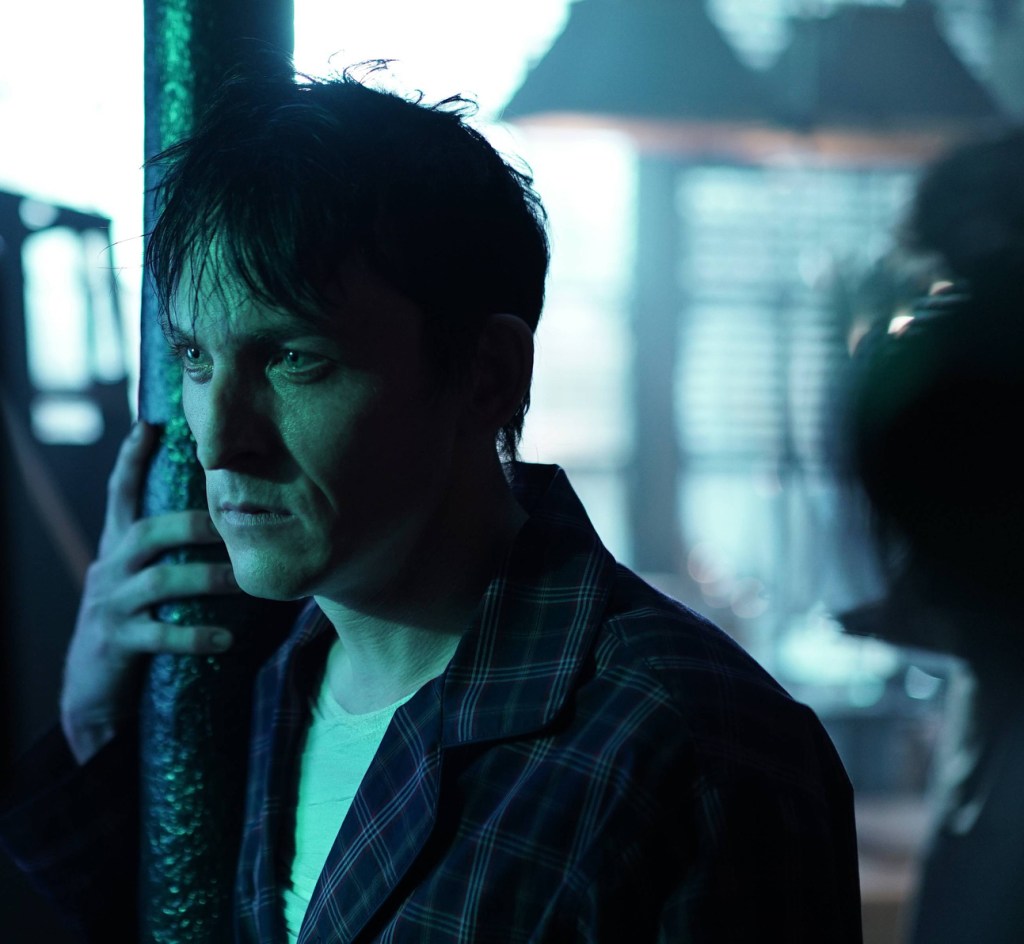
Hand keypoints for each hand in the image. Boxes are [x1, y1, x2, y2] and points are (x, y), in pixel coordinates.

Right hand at [60, 422, 240, 764]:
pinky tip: (225, 639)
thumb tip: (223, 518)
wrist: (93, 689)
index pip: (120, 494)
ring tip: (244, 582)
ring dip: (207, 579)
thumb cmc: (134, 622)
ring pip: (161, 581)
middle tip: (235, 521)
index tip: (149, 424)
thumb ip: (169, 550)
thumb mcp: (142, 579)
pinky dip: (195, 635)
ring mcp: (111, 605)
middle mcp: (110, 568)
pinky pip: (160, 635)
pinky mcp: (117, 641)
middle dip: (192, 524)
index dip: (131, 460)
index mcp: (117, 547)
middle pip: (148, 531)